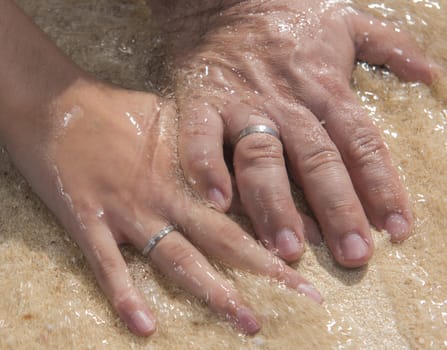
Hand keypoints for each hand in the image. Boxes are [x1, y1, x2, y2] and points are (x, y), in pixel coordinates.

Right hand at [3, 78, 321, 335]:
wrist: (57, 103)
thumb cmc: (116, 109)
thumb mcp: (171, 115)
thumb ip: (205, 143)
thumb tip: (244, 157)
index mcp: (188, 166)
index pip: (244, 200)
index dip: (282, 222)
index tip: (317, 246)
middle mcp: (167, 193)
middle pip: (224, 236)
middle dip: (266, 268)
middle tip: (307, 297)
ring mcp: (129, 210)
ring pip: (178, 257)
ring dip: (213, 292)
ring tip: (249, 322)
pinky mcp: (89, 221)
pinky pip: (108, 266)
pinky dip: (125, 296)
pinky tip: (145, 328)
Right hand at [165, 0, 437, 266]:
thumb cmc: (286, 14)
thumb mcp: (346, 20)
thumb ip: (390, 45)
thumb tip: (433, 72)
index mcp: (326, 87)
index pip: (362, 143)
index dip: (383, 187)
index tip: (398, 230)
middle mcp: (288, 102)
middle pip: (318, 161)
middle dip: (337, 210)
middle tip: (352, 256)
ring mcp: (243, 103)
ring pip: (264, 158)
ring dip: (276, 205)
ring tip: (289, 248)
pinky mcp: (202, 102)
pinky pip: (201, 139)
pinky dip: (207, 168)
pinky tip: (217, 202)